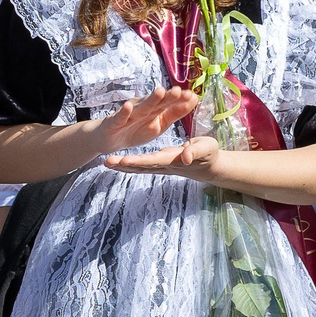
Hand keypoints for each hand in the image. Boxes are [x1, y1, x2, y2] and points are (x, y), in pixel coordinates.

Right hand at [92, 86, 199, 155]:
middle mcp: (142, 108)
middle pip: (157, 102)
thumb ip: (175, 112)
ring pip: (141, 107)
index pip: (168, 103)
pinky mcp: (114, 122)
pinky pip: (120, 117)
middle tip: (179, 90)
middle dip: (167, 96)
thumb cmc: (135, 129)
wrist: (109, 139)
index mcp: (154, 109)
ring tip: (160, 92)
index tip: (192, 95)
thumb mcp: (159, 124)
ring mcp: (128, 114)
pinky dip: (123, 112)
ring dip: (150, 100)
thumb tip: (194, 97)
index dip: (179, 99)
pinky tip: (128, 106)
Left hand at [103, 131, 224, 180]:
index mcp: (172, 160)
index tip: (123, 160)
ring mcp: (161, 166)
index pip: (152, 161)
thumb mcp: (206, 149)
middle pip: (140, 167)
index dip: (137, 161)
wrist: (210, 165)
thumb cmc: (209, 154)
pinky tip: (118, 163)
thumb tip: (184, 158)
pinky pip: (142, 165)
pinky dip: (129, 164)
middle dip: (123, 165)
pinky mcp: (160, 164)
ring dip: (122, 167)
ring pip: (138, 167)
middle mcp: (163, 165)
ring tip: (106, 163)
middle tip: (106, 162)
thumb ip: (195, 152)